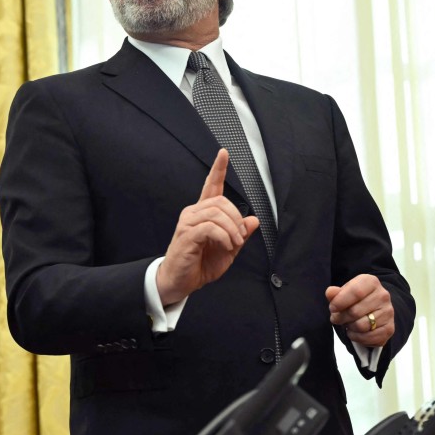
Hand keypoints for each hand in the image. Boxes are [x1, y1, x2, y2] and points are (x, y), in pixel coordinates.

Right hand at [156, 149, 259, 304]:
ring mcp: (188, 222)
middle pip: (221, 201)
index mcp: (203, 213)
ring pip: (217, 213)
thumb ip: (240, 234)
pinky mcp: (187, 234)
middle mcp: (193, 213)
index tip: (224, 153)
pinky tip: (225, 246)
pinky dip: (224, 237)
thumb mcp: (228, 249)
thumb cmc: (200, 264)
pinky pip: (211, 227)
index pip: (211, 185)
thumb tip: (253, 220)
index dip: (218, 168)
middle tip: (240, 236)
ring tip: (233, 243)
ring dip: (232, 229)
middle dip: (237, 218)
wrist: (181, 281)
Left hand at [327, 274, 393, 346]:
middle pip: (355, 311)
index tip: (332, 308)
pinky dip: (356, 337)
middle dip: (341, 317)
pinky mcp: (389, 329)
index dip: (340, 302)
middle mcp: (383, 296)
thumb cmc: (354, 299)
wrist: (373, 309)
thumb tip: (330, 292)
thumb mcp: (343, 292)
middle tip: (336, 318)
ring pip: (361, 326)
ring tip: (347, 323)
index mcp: (371, 282)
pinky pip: (368, 337)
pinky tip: (354, 332)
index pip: (355, 292)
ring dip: (349, 327)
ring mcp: (388, 312)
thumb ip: (335, 293)